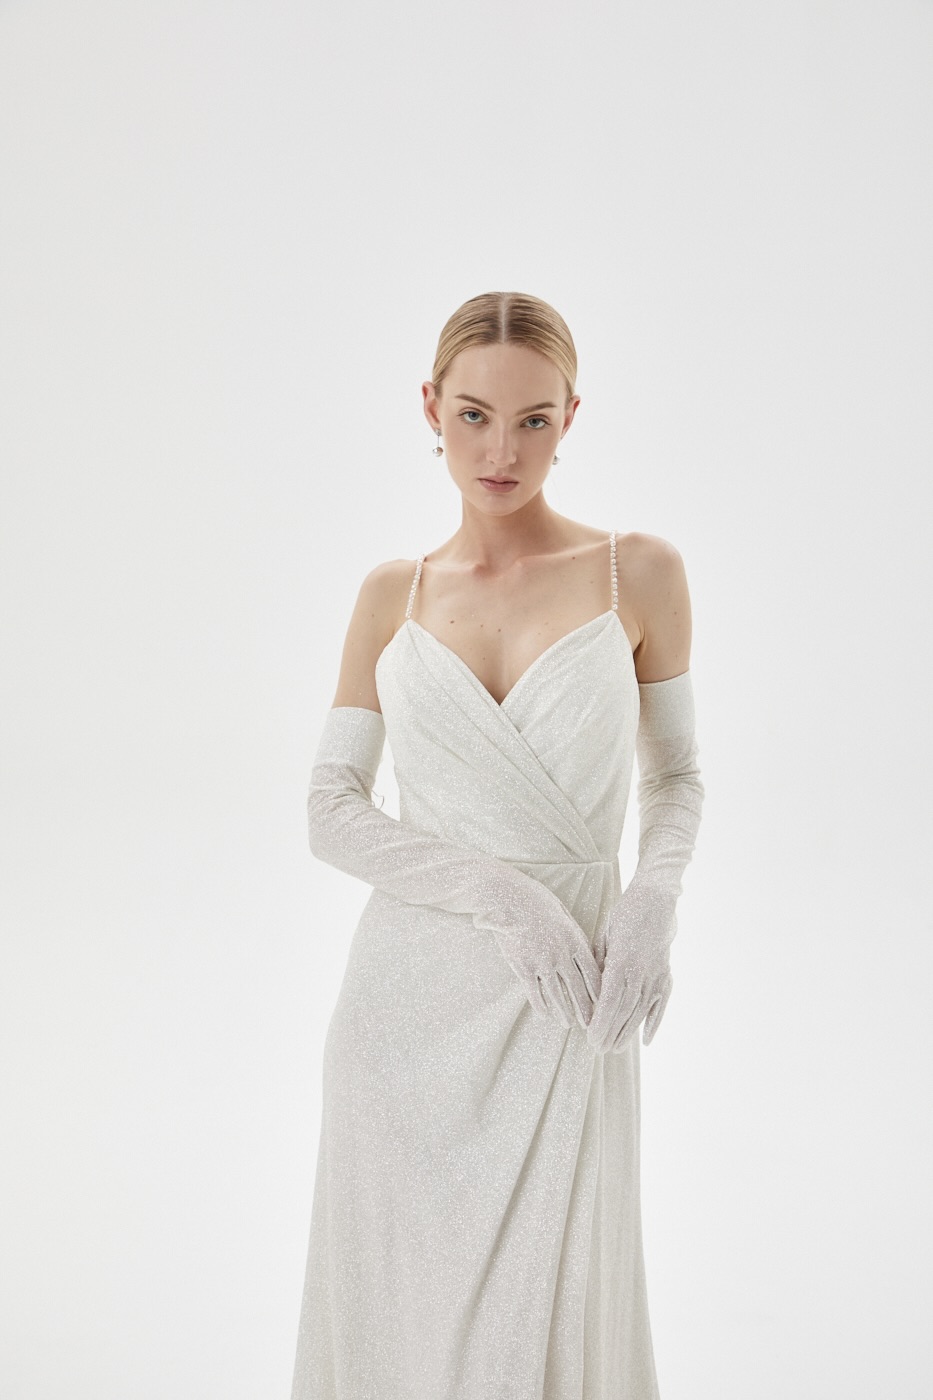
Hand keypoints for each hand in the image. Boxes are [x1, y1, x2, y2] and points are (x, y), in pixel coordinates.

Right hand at [477, 870, 602, 1033]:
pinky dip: (541, 1006)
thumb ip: (575, 935)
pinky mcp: (523, 967)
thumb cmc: (537, 901)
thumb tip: (585, 953)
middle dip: (586, 1010)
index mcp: (574, 940)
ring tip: (568, 1024)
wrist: (508, 899)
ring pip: (557, 995)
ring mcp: (541, 963)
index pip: (593, 973)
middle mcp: (561, 955)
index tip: (605, 1005)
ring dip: (564, 1012)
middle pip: (578, 989)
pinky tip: (545, 1015)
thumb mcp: (564, 914)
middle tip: (591, 1025)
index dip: (600, 993)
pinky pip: (534, 992)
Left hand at [587, 883, 675, 1053]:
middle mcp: (641, 971)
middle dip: (611, 1032)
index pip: (609, 999)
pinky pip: (661, 1002)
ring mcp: (656, 974)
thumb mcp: (604, 934)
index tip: (591, 1038)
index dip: (601, 1021)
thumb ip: (598, 962)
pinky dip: (654, 1022)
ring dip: (628, 1032)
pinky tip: (646, 1040)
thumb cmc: (624, 914)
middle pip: (624, 1009)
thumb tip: (591, 987)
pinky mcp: (667, 974)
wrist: (656, 900)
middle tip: (598, 1051)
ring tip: (616, 1050)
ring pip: (641, 1010)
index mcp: (621, 960)